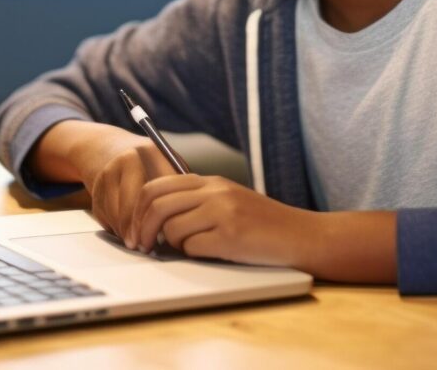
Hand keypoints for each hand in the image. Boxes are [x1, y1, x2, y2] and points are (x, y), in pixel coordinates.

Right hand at [33, 120, 177, 244]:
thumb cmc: (147, 162)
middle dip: (140, 229)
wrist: (107, 147)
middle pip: (134, 204)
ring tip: (138, 243)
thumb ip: (176, 185)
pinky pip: (106, 216)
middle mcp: (127, 159)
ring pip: (118, 213)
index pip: (159, 189)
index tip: (167, 233)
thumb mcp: (166, 163)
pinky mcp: (95, 188)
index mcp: (152, 152)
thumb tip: (182, 219)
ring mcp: (108, 173)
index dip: (162, 215)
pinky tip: (126, 231)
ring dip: (127, 232)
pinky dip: (116, 227)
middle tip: (147, 246)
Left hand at [130, 174, 315, 267]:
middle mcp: (214, 192)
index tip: (134, 229)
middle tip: (141, 246)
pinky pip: (192, 248)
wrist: (302, 236)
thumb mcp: (229, 200)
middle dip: (141, 228)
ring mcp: (223, 212)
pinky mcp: (231, 236)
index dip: (138, 209)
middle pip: (157, 204)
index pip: (157, 186)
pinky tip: (209, 254)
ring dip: (172, 245)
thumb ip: (197, 201)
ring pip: (172, 228)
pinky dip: (193, 255)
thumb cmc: (264, 224)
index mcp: (211, 181)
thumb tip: (157, 218)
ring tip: (188, 250)